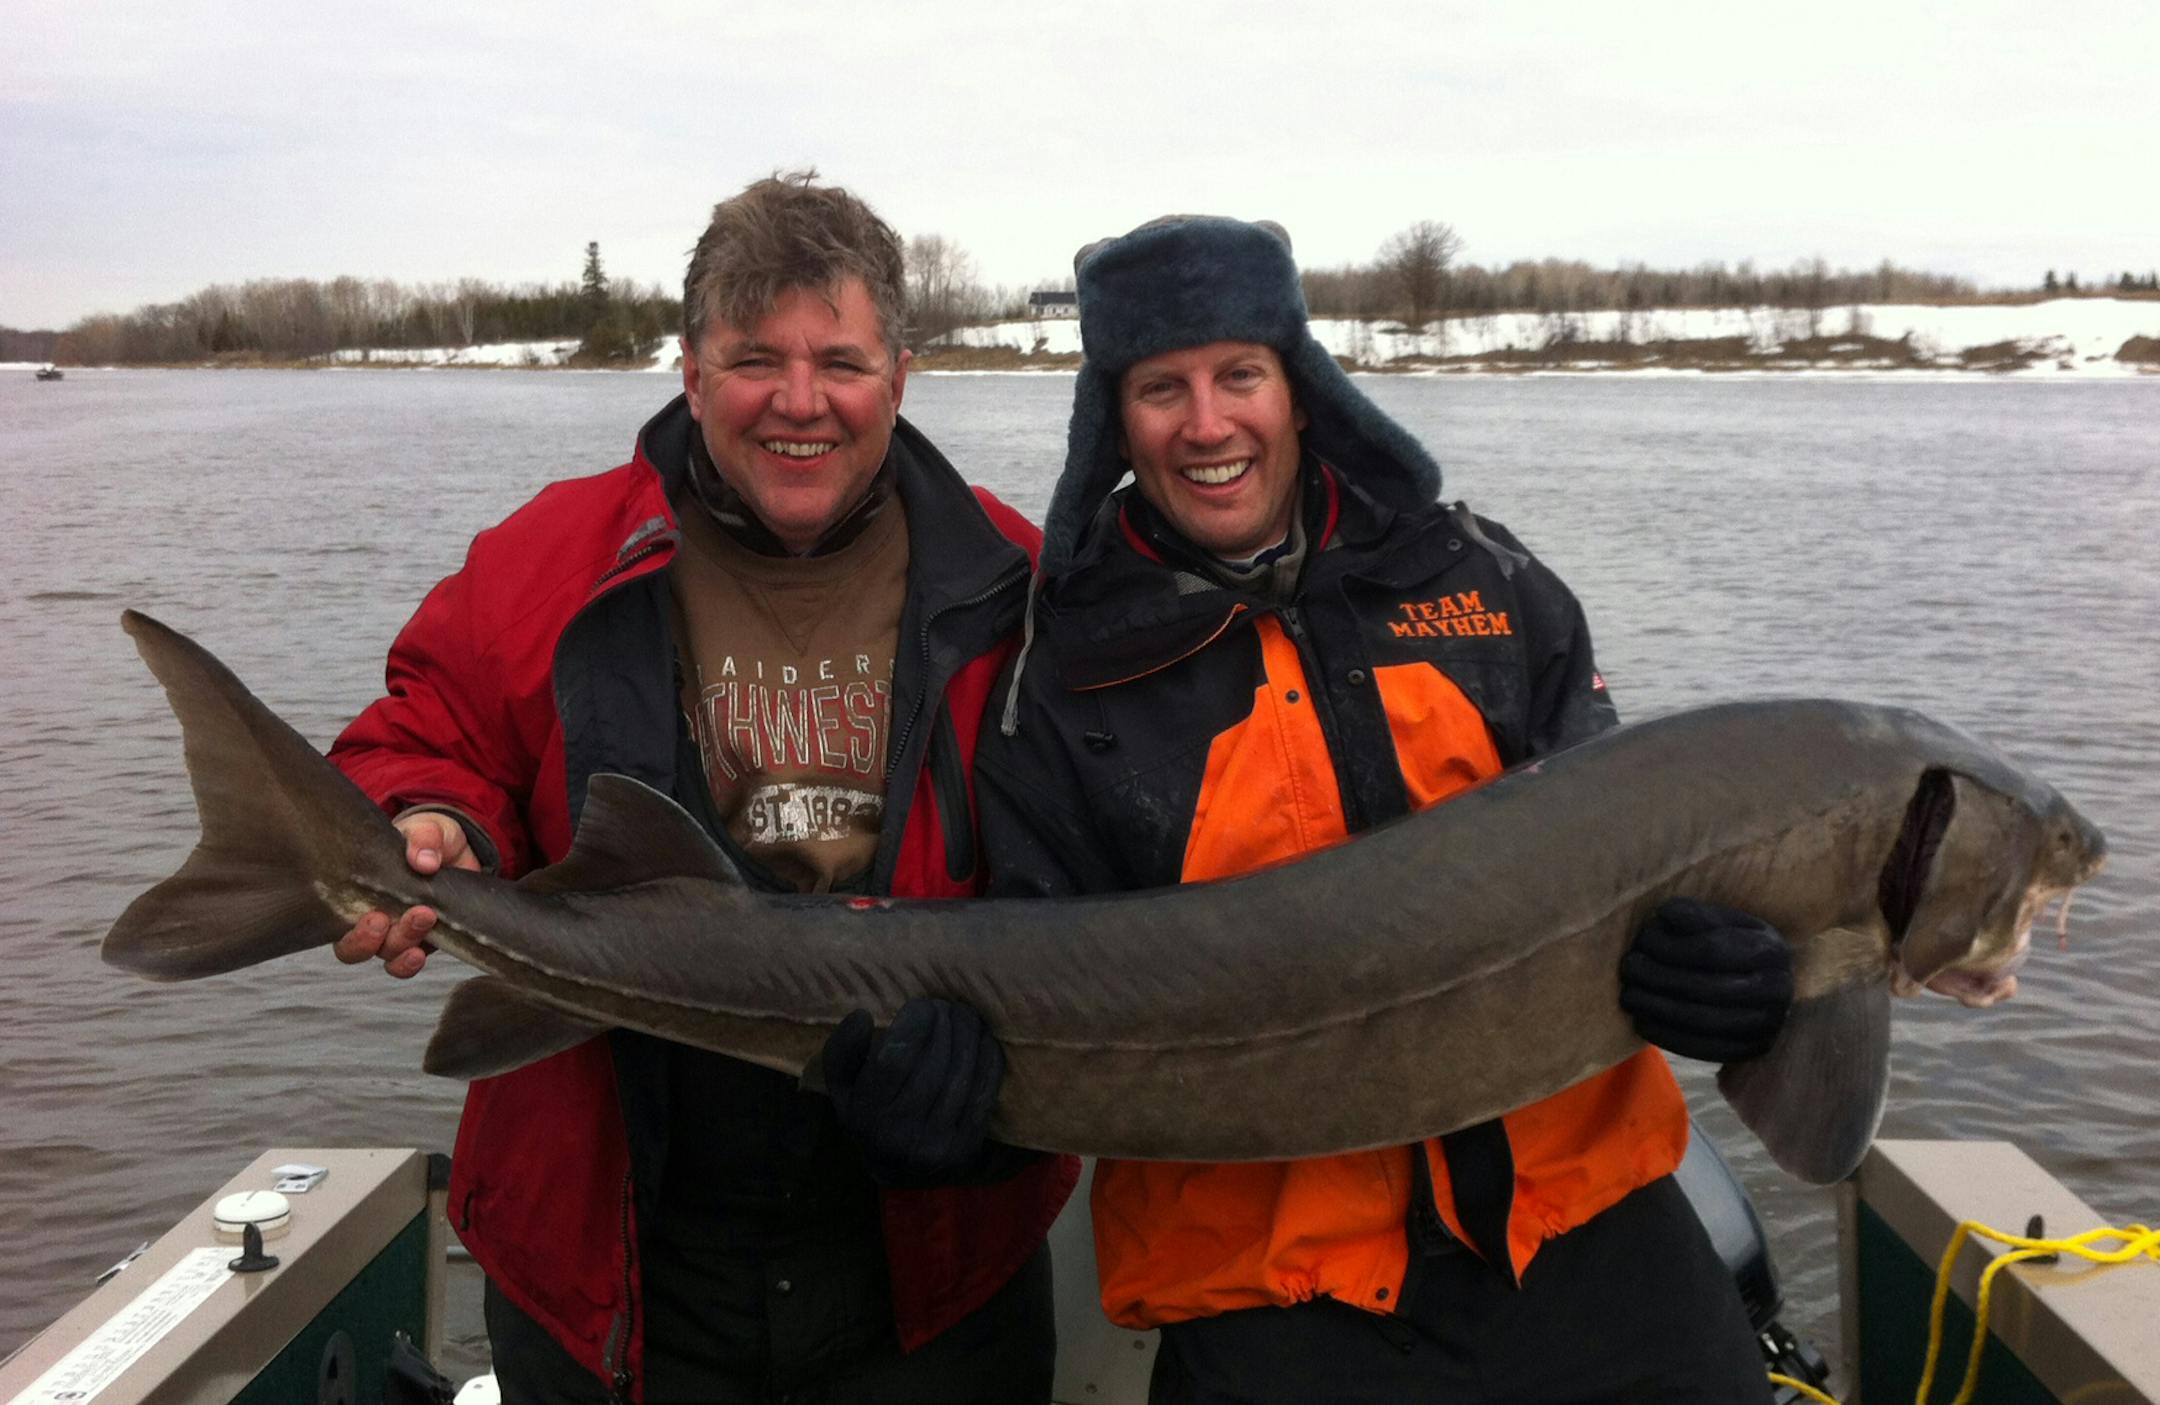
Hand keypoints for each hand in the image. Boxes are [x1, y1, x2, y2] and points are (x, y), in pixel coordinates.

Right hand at [330, 811, 480, 978]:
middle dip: (367, 941)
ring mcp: (396, 933)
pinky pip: (409, 963)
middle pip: (352, 948)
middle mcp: (371, 918)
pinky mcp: (422, 941)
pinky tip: (420, 954)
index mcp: (357, 891)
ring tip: (422, 920)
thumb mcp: (427, 829)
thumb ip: (423, 838)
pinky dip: (411, 963)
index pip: (334, 921)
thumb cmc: (428, 839)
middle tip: (386, 919)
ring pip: (384, 956)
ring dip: (399, 947)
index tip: (374, 915)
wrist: (458, 851)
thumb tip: (424, 861)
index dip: (349, 928)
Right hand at [822, 997, 1004, 1184]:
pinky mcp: (966, 1149)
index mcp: (865, 1116)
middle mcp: (899, 1136)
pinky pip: (984, 1094)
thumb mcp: (842, 1084)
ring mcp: (936, 1147)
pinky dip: (988, 1060)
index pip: (894, 1061)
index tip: (920, 1004)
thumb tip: (863, 1017)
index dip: (913, 1024)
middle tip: (945, 1004)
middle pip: (933, 1065)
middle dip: (944, 1024)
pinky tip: (983, 1039)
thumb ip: (842, 1050)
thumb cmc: (868, 1112)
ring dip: (968, 1036)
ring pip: (962, 1076)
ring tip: (964, 1015)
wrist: (897, 1171)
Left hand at [1620, 898, 1792, 1062]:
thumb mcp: (1725, 921)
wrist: (1767, 985)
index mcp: (1771, 951)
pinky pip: (1704, 1049)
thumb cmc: (1737, 944)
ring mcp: (1767, 1025)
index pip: (1714, 950)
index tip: (1643, 940)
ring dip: (1658, 1009)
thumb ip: (1697, 916)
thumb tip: (1666, 914)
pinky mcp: (1752, 1051)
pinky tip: (1642, 1021)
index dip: (1672, 947)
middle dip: (1659, 978)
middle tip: (1629, 968)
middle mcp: (1777, 990)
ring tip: (1629, 995)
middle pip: (1707, 988)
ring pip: (1704, 1022)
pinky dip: (1667, 1036)